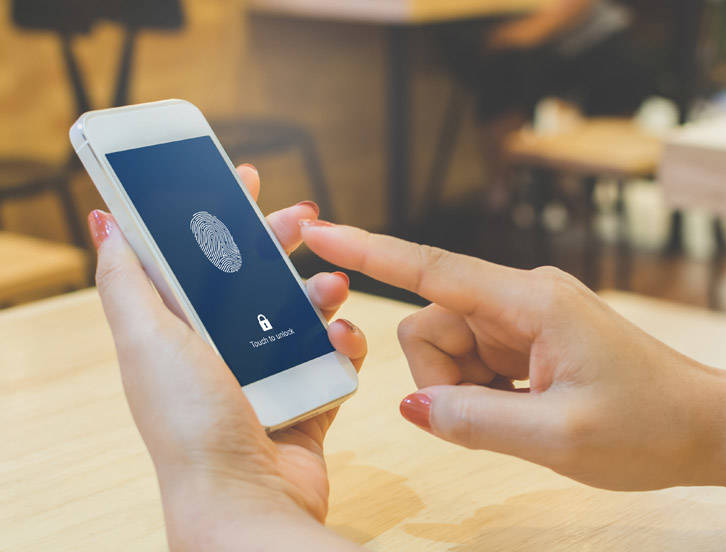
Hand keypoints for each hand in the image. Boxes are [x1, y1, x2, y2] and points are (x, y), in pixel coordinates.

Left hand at [88, 165, 365, 549]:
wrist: (245, 500)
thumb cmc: (190, 423)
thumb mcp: (148, 340)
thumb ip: (127, 280)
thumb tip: (104, 221)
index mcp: (178, 330)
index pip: (197, 257)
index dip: (218, 216)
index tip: (243, 179)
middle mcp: (221, 349)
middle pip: (255, 277)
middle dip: (280, 242)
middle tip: (304, 217)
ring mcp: (267, 375)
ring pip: (302, 312)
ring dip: (322, 291)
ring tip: (334, 287)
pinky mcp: (306, 398)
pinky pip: (334, 356)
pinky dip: (345, 342)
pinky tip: (344, 338)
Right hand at [298, 221, 725, 492]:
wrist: (707, 427)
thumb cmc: (649, 427)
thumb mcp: (556, 437)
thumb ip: (474, 420)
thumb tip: (411, 407)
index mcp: (531, 300)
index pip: (432, 267)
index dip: (371, 251)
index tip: (323, 231)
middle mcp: (522, 297)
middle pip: (432, 324)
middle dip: (442, 378)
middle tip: (493, 418)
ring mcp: (525, 317)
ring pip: (450, 347)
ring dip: (465, 391)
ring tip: (521, 416)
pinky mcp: (530, 338)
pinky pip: (475, 360)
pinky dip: (482, 392)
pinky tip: (525, 409)